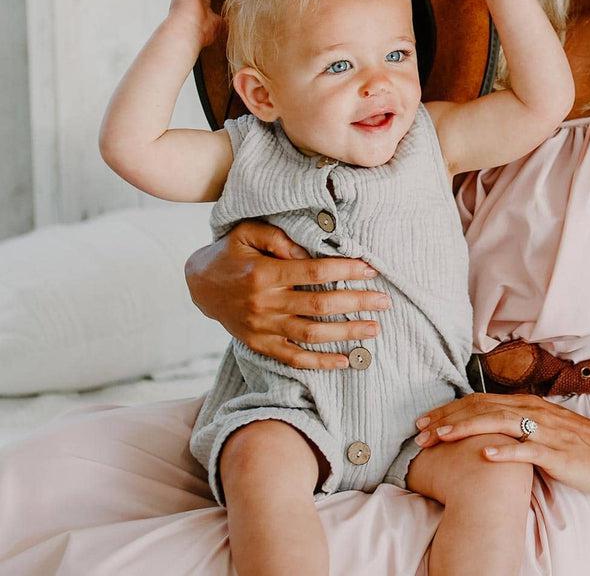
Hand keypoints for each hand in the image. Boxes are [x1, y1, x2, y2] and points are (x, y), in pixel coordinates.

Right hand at [184, 219, 392, 369]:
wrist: (199, 284)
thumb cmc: (231, 252)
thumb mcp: (248, 232)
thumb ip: (279, 238)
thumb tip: (310, 252)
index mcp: (264, 274)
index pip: (314, 272)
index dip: (345, 270)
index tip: (370, 269)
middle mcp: (264, 304)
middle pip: (319, 306)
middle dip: (356, 303)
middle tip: (385, 301)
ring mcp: (262, 329)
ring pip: (311, 334)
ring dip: (346, 333)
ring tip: (375, 328)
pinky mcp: (260, 344)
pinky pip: (294, 358)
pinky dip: (320, 362)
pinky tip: (346, 361)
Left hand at [413, 392, 589, 494]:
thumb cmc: (580, 445)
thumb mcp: (544, 428)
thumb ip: (519, 425)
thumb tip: (488, 428)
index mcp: (527, 405)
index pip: (480, 402)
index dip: (450, 410)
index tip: (424, 421)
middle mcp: (532, 412)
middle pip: (481, 409)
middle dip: (447, 419)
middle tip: (419, 430)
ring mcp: (544, 431)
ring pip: (498, 424)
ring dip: (466, 430)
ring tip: (441, 438)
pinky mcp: (555, 452)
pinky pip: (527, 451)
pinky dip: (505, 452)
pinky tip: (485, 456)